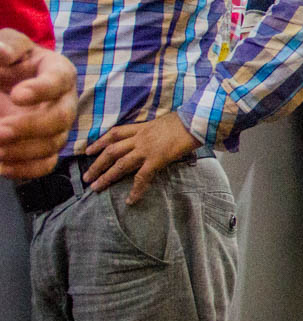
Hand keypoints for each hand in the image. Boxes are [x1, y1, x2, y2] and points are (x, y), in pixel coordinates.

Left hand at [0, 29, 77, 180]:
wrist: (8, 82)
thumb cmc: (9, 59)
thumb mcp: (8, 44)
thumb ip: (6, 46)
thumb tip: (2, 53)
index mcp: (59, 72)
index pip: (58, 81)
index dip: (41, 90)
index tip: (17, 95)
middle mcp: (65, 101)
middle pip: (62, 118)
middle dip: (31, 127)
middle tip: (1, 131)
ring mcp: (58, 127)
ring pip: (53, 145)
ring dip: (23, 152)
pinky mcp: (47, 147)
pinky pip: (45, 165)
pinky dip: (24, 170)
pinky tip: (0, 165)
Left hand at [84, 112, 201, 203]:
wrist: (196, 121)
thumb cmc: (187, 120)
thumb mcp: (165, 121)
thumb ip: (156, 130)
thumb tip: (156, 136)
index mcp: (142, 128)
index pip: (115, 133)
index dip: (100, 142)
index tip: (89, 150)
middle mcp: (140, 138)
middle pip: (112, 151)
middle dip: (97, 164)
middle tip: (86, 177)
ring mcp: (147, 149)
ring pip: (120, 164)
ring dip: (106, 177)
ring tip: (96, 187)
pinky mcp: (156, 159)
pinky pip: (142, 177)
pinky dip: (135, 190)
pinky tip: (130, 200)